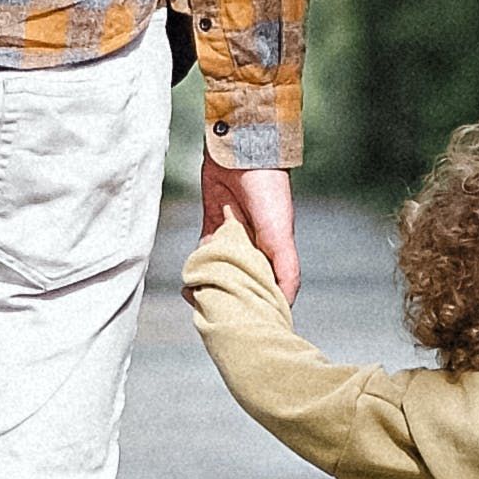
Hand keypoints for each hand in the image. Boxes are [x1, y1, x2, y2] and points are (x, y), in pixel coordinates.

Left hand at [200, 158, 300, 300]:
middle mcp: (255, 246)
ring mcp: (233, 235)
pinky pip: (204, 248)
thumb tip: (284, 304)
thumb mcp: (281, 236)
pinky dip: (198, 260)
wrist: (243, 152)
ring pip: (221, 267)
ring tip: (198, 297)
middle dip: (230, 296)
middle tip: (215, 313)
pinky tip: (191, 274)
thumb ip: (286, 269)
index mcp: (275, 253)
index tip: (249, 325)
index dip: (261, 306)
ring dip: (210, 280)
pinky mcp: (214, 221)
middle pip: (242, 280)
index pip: (270, 288)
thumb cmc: (270, 193)